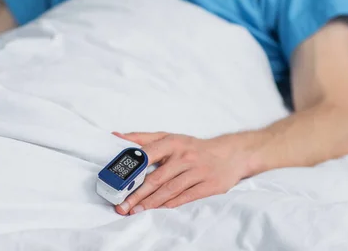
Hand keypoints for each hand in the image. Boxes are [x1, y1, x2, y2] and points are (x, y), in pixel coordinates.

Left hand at [112, 131, 253, 215]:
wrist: (230, 154)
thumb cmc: (193, 147)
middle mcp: (185, 156)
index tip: (118, 182)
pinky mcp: (208, 185)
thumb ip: (142, 138)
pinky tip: (159, 209)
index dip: (132, 170)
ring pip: (170, 189)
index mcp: (173, 142)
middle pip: (157, 178)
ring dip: (151, 202)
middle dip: (137, 194)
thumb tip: (116, 137)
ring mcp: (198, 171)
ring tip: (136, 210)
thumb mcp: (170, 137)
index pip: (148, 155)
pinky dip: (171, 204)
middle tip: (122, 205)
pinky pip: (186, 197)